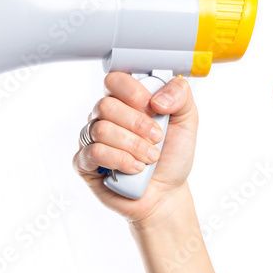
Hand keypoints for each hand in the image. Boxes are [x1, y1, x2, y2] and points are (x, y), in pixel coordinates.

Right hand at [73, 72, 198, 223]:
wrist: (167, 192)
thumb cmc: (173, 154)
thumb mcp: (187, 119)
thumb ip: (180, 94)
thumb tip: (157, 98)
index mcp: (125, 100)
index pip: (115, 80)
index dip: (132, 91)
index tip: (153, 107)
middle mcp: (105, 117)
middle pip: (106, 105)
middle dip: (138, 124)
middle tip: (157, 138)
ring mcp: (92, 139)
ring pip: (101, 129)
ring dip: (133, 145)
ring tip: (150, 157)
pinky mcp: (84, 163)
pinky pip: (94, 152)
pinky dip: (120, 160)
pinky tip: (135, 168)